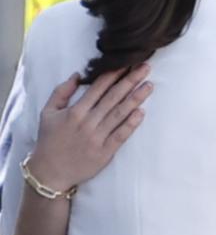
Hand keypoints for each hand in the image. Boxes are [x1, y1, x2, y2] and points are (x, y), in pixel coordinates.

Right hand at [27, 65, 151, 191]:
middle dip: (130, 80)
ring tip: (149, 86)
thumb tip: (77, 74)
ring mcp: (97, 138)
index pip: (98, 87)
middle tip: (145, 67)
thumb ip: (62, 92)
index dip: (114, 74)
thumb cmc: (49, 140)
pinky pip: (121, 135)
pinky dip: (131, 123)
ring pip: (119, 114)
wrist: (50, 172)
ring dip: (136, 99)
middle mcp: (88, 122)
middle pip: (113, 97)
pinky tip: (142, 112)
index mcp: (75, 111)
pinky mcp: (105, 153)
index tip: (127, 63)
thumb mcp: (48, 112)